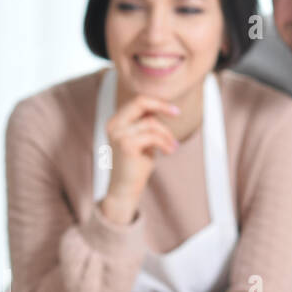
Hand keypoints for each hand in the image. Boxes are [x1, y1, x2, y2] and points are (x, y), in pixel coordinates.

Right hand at [102, 95, 178, 223]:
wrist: (125, 190)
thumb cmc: (135, 166)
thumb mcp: (142, 140)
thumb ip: (146, 124)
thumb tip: (161, 108)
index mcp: (115, 122)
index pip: (137, 102)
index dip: (157, 103)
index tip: (174, 111)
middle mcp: (113, 125)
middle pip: (140, 102)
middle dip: (162, 106)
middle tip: (178, 113)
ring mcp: (118, 135)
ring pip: (151, 123)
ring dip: (166, 135)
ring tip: (172, 146)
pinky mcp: (126, 145)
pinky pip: (153, 136)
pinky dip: (165, 143)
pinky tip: (170, 151)